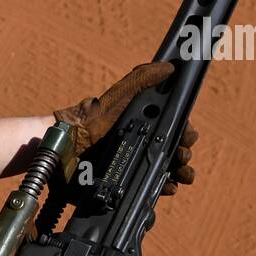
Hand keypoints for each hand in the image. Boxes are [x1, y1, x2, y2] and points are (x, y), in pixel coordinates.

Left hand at [54, 61, 197, 195]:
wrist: (66, 148)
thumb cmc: (91, 118)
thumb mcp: (118, 96)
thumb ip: (140, 80)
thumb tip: (169, 66)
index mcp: (145, 123)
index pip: (174, 128)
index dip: (186, 133)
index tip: (188, 138)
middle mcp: (142, 144)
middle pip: (174, 151)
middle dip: (184, 155)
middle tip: (181, 157)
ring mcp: (134, 164)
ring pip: (166, 171)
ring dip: (179, 174)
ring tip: (181, 175)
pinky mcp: (125, 184)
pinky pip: (149, 188)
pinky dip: (162, 188)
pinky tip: (167, 188)